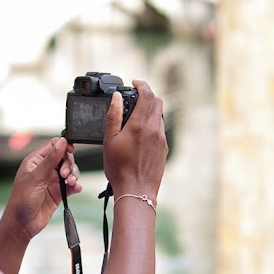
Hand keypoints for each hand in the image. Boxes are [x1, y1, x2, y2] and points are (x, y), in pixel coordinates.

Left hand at [2, 137, 81, 240]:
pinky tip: (76, 188)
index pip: (53, 146)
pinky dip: (76, 186)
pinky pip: (71, 185)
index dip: (63, 146)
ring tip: (71, 182)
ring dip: (74, 175)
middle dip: (69, 164)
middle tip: (65, 175)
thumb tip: (62, 142)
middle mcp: (44, 169)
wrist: (22, 224)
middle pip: (64, 157)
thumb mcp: (36, 177)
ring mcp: (52, 181)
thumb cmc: (22, 199)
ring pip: (70, 171)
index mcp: (35, 161)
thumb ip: (51, 159)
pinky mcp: (58, 193)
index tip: (71, 151)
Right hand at [102, 79, 166, 199]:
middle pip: (158, 102)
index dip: (141, 84)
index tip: (135, 83)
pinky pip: (160, 130)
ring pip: (160, 116)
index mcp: (140, 124)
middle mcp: (155, 129)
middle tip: (135, 97)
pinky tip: (141, 134)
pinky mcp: (164, 149)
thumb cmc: (119, 168)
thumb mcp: (109, 140)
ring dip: (150, 110)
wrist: (136, 191)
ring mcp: (162, 139)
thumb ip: (113, 116)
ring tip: (135, 117)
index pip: (147, 94)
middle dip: (147, 95)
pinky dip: (152, 124)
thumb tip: (117, 97)